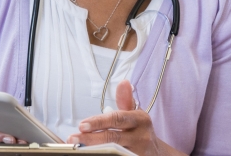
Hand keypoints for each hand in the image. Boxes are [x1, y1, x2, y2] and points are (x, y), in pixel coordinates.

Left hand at [66, 80, 183, 155]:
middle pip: (113, 138)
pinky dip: (105, 155)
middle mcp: (141, 136)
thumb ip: (125, 99)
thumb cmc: (139, 129)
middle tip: (74, 138)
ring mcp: (140, 151)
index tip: (81, 124)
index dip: (98, 122)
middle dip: (91, 138)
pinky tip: (92, 153)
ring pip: (114, 150)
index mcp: (140, 119)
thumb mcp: (135, 113)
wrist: (157, 151)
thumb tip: (124, 82)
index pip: (116, 119)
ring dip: (95, 148)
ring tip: (79, 146)